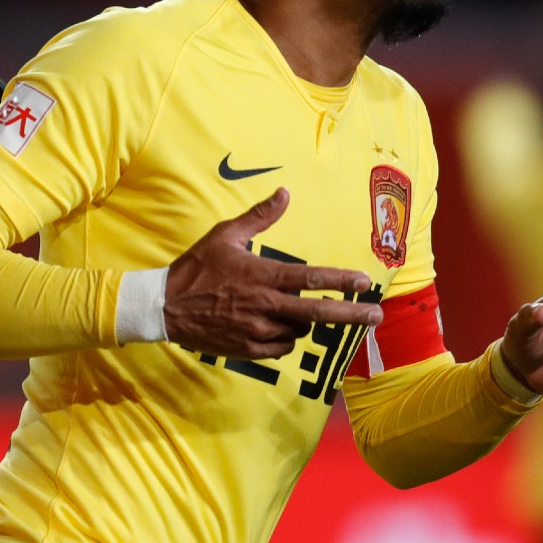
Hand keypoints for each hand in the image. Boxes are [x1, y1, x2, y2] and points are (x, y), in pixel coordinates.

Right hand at [165, 189, 382, 358]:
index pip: (312, 279)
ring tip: (289, 310)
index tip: (367, 282)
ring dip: (302, 322)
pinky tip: (273, 327)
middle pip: (319, 313)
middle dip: (352, 315)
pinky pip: (280, 347)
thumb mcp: (226, 235)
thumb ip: (260, 216)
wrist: (165, 307)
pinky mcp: (248, 350)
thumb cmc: (197, 268)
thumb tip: (284, 192)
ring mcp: (258, 331)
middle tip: (376, 316)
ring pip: (299, 331)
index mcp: (264, 276)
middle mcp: (266, 306)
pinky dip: (283, 338)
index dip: (343, 281)